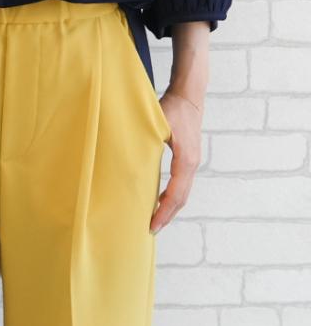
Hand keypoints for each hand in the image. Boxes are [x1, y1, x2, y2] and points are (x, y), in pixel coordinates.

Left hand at [150, 89, 202, 233]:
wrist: (189, 96)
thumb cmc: (172, 107)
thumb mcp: (158, 124)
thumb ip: (148, 142)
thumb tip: (133, 161)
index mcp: (186, 159)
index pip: (176, 193)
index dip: (164, 210)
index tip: (152, 224)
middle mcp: (192, 163)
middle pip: (182, 198)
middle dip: (167, 215)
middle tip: (152, 229)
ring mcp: (193, 161)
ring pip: (183, 192)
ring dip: (171, 207)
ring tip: (156, 220)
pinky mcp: (189, 158)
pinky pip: (182, 183)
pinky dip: (173, 196)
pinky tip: (161, 200)